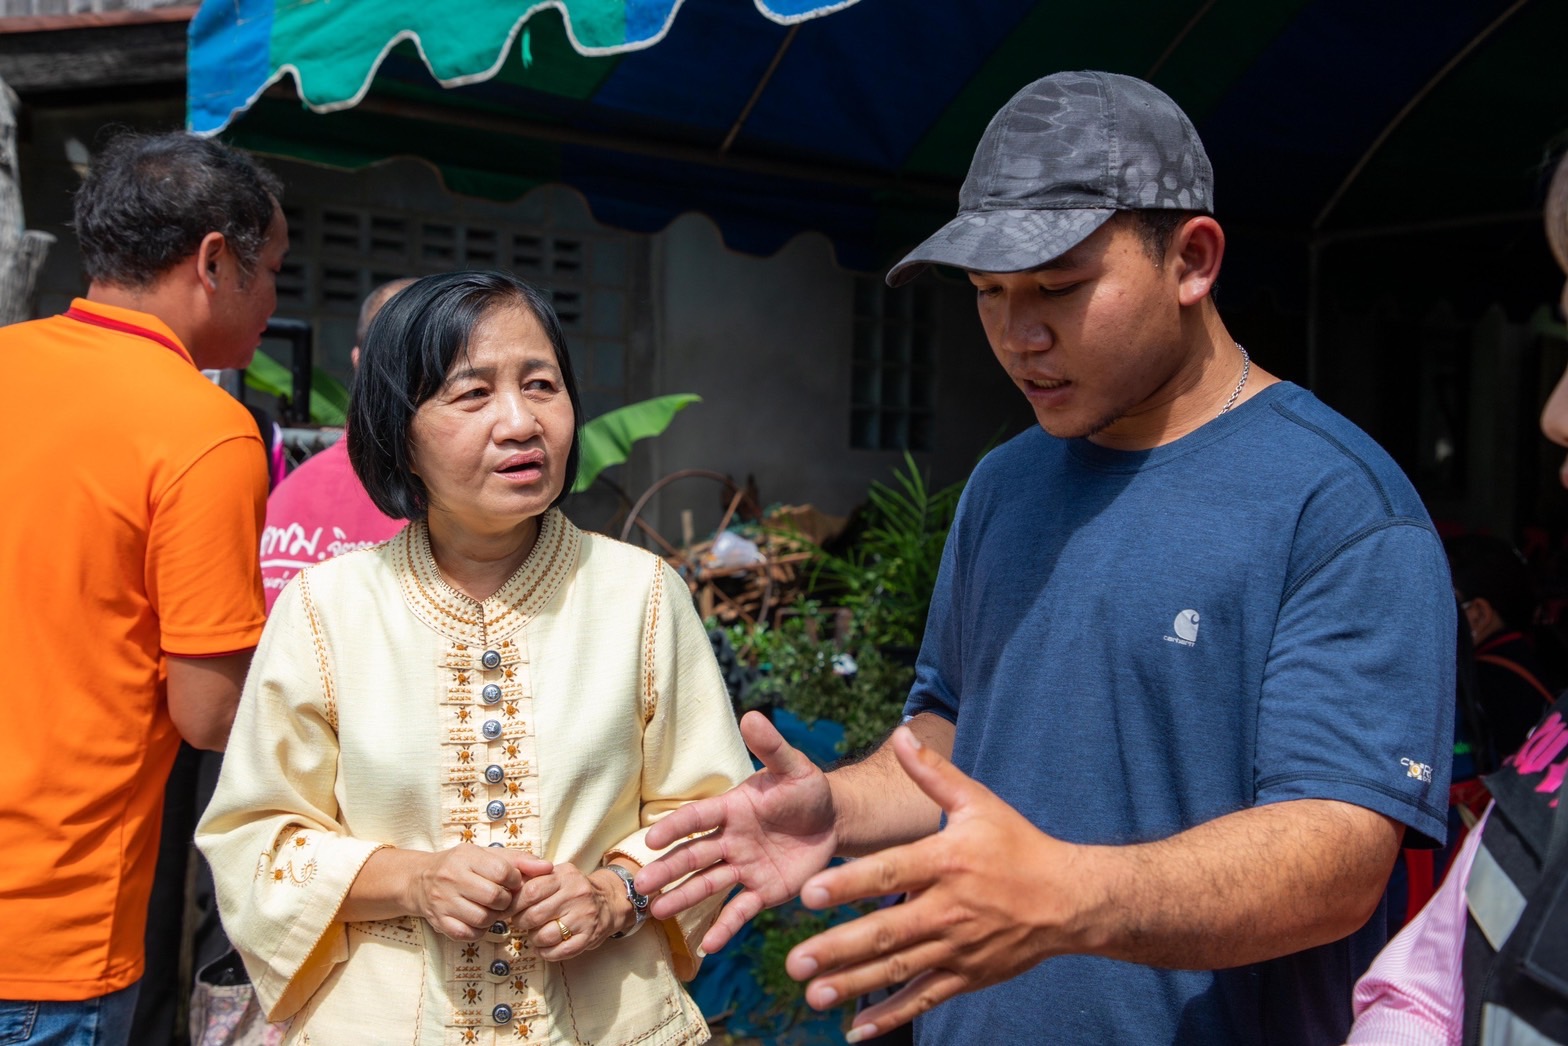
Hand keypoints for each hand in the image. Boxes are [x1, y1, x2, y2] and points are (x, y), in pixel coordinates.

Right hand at [410, 844, 550, 941]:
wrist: (422, 880)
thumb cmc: (464, 866)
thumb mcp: (488, 855)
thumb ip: (520, 860)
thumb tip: (548, 867)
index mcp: (467, 857)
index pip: (503, 871)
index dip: (515, 880)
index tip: (512, 882)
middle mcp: (452, 878)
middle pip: (494, 897)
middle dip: (505, 901)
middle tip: (503, 899)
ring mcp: (443, 902)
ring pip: (483, 918)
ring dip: (493, 917)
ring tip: (490, 909)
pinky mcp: (440, 922)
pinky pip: (469, 934)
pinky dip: (479, 930)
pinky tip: (478, 920)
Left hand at [510, 863, 629, 960]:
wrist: (608, 901)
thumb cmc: (574, 890)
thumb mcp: (558, 875)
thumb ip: (534, 877)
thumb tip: (506, 890)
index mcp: (565, 876)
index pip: (531, 891)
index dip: (514, 904)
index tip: (508, 909)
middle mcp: (576, 894)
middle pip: (535, 915)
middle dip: (521, 922)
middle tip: (521, 922)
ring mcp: (584, 916)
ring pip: (546, 936)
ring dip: (534, 939)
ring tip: (535, 934)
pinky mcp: (589, 936)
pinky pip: (560, 951)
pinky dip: (546, 953)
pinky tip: (544, 947)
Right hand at [635, 710, 837, 953]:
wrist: (832, 819)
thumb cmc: (806, 789)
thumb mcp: (793, 767)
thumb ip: (771, 747)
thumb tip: (752, 715)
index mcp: (732, 809)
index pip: (698, 819)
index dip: (675, 829)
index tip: (651, 842)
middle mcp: (731, 840)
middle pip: (694, 856)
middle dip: (667, 871)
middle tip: (640, 886)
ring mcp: (744, 867)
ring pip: (708, 884)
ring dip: (683, 898)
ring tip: (657, 913)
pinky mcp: (763, 890)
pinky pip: (740, 910)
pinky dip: (724, 927)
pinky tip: (706, 946)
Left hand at [784, 727, 1086, 1041]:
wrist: (1069, 899)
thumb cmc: (1018, 844)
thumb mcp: (979, 802)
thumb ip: (933, 774)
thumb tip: (901, 734)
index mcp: (947, 862)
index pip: (890, 873)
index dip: (849, 885)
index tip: (808, 895)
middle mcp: (949, 909)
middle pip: (887, 932)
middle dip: (839, 948)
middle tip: (796, 961)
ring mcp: (957, 948)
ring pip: (899, 970)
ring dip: (854, 985)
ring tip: (814, 994)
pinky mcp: (965, 976)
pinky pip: (923, 999)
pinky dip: (890, 1016)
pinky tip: (856, 1030)